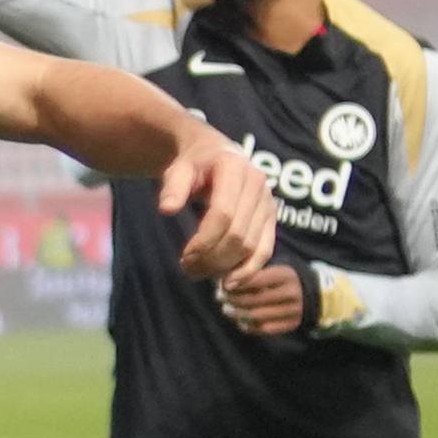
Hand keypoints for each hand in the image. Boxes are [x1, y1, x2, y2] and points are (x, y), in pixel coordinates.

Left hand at [160, 141, 275, 281]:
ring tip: (199, 273)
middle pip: (238, 235)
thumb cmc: (194, 164)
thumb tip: (166, 209)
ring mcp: (268, 203)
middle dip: (212, 258)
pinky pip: (265, 249)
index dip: (204, 240)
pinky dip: (249, 270)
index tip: (184, 258)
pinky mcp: (271, 217)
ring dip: (226, 267)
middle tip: (187, 269)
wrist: (217, 154)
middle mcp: (258, 185)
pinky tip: (229, 283)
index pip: (222, 214)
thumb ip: (173, 187)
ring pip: (252, 246)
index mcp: (235, 170)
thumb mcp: (178, 169)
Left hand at [216, 262, 309, 336]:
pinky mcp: (292, 324)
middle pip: (252, 300)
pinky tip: (240, 319)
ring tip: (226, 308)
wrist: (307, 293)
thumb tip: (222, 282)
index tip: (222, 285)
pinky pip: (262, 329)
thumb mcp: (269, 268)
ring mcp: (294, 310)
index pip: (255, 279)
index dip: (235, 283)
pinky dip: (246, 325)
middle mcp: (292, 293)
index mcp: (285, 275)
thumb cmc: (277, 278)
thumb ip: (248, 272)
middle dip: (231, 299)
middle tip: (219, 297)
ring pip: (255, 316)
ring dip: (235, 313)